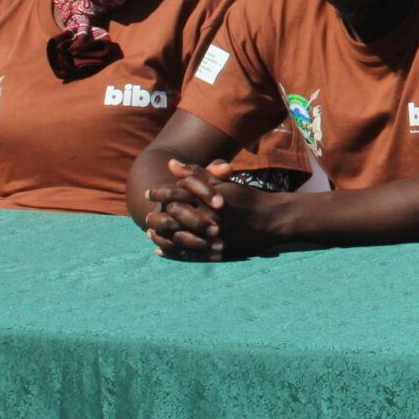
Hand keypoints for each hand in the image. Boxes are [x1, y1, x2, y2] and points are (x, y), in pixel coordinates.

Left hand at [143, 158, 280, 259]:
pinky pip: (189, 255)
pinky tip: (160, 250)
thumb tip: (170, 163)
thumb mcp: (223, 183)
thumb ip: (196, 173)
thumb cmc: (247, 198)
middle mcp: (210, 218)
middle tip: (147, 216)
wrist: (271, 220)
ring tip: (150, 233)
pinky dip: (172, 253)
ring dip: (162, 237)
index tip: (149, 192)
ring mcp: (214, 238)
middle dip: (158, 216)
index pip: (178, 193)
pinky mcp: (217, 253)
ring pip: (179, 239)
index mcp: (210, 199)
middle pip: (175, 217)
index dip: (161, 192)